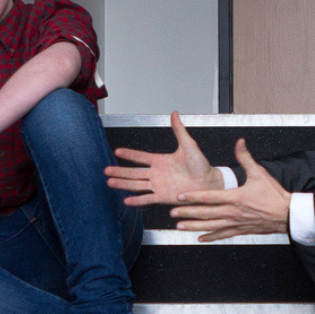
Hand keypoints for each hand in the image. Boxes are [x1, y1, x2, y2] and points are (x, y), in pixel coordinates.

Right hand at [106, 111, 223, 204]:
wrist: (209, 182)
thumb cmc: (201, 165)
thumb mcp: (188, 145)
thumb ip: (179, 130)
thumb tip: (174, 113)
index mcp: (161, 161)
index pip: (141, 157)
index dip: (129, 155)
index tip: (117, 151)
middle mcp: (157, 174)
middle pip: (133, 172)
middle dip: (119, 172)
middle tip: (106, 171)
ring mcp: (158, 186)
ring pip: (136, 185)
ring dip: (123, 184)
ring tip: (110, 183)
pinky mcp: (163, 197)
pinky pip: (147, 198)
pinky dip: (136, 200)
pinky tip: (126, 200)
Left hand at [169, 139, 289, 241]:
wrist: (287, 214)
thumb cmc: (274, 194)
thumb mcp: (259, 173)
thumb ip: (246, 158)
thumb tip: (239, 142)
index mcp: (235, 197)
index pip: (208, 197)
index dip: (192, 197)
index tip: (180, 197)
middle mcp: (232, 212)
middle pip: (205, 213)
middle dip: (187, 213)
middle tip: (173, 213)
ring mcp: (235, 223)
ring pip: (210, 226)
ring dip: (194, 227)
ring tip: (180, 227)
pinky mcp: (240, 230)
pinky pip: (222, 235)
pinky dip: (211, 237)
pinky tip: (200, 238)